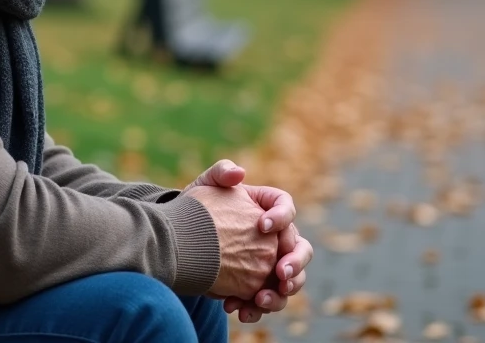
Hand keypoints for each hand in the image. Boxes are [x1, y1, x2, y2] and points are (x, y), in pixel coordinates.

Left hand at [185, 161, 312, 322]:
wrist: (183, 239)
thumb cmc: (199, 208)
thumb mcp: (205, 187)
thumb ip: (221, 173)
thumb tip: (239, 173)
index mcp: (269, 208)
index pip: (286, 207)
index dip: (281, 216)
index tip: (263, 226)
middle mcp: (277, 238)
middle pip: (301, 249)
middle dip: (295, 263)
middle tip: (281, 273)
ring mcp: (271, 264)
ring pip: (291, 281)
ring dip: (281, 293)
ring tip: (262, 300)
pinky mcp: (259, 286)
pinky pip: (268, 300)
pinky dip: (257, 308)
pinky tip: (240, 310)